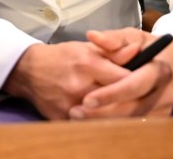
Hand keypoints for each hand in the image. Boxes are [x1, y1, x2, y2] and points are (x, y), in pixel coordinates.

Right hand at [2, 41, 128, 119]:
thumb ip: (113, 52)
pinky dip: (98, 122)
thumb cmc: (61, 57)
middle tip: (138, 98)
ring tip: (123, 108)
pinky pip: (88, 126)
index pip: (123, 78)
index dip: (137, 81)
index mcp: (87, 64)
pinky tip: (104, 117)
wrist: (28, 71)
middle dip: (129, 100)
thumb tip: (137, 51)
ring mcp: (70, 106)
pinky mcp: (62, 119)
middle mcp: (79, 86)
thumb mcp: (86, 48)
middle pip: (116, 100)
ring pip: (104, 116)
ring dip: (116, 114)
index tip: (144, 82)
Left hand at [70, 29, 172, 118]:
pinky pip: (134, 126)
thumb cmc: (147, 47)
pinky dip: (114, 126)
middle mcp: (165, 93)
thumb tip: (92, 36)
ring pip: (132, 122)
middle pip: (132, 109)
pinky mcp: (159, 119)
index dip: (110, 94)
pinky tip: (93, 123)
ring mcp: (164, 109)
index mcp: (160, 70)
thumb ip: (112, 38)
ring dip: (105, 122)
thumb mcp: (131, 37)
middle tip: (75, 112)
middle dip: (103, 113)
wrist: (172, 63)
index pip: (134, 86)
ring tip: (79, 118)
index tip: (86, 100)